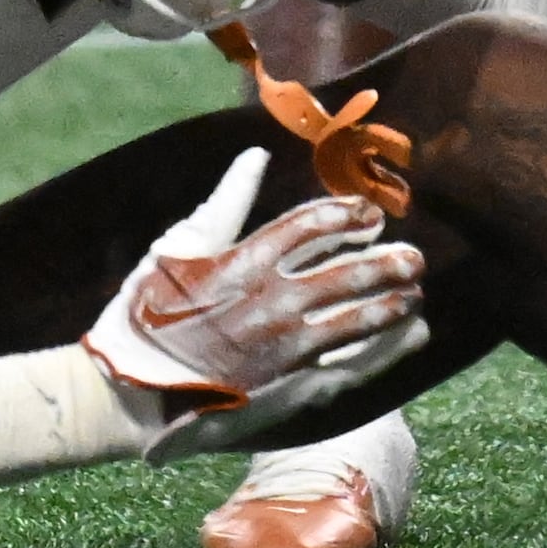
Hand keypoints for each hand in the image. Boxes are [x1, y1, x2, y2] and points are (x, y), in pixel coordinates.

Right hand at [82, 147, 429, 460]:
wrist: (131, 392)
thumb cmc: (146, 315)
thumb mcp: (178, 249)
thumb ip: (226, 202)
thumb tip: (256, 154)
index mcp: (244, 263)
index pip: (310, 227)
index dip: (346, 215)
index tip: (369, 213)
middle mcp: (271, 303)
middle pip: (346, 274)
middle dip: (385, 261)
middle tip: (413, 255)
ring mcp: (284, 348)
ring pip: (355, 320)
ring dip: (392, 302)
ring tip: (414, 289)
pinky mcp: (289, 388)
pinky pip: (351, 365)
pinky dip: (387, 349)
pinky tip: (411, 333)